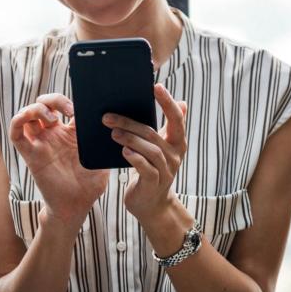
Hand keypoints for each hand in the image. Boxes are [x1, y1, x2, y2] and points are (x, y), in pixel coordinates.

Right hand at [9, 94, 108, 233]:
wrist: (76, 206)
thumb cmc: (90, 186)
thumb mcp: (102, 160)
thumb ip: (104, 143)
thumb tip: (115, 126)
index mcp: (71, 134)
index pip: (64, 107)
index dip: (69, 101)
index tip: (80, 108)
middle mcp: (53, 136)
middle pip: (44, 105)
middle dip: (53, 100)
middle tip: (67, 110)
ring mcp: (40, 144)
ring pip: (28, 115)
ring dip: (36, 109)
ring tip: (52, 119)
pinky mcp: (30, 154)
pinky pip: (16, 133)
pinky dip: (18, 120)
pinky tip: (28, 119)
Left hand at [103, 84, 187, 223]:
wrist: (151, 204)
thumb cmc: (152, 170)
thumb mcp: (161, 148)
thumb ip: (167, 127)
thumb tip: (182, 101)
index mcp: (177, 142)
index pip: (176, 119)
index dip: (167, 102)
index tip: (155, 86)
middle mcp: (175, 155)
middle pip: (153, 133)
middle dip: (130, 122)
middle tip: (108, 116)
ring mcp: (166, 171)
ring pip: (150, 150)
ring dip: (129, 139)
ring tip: (112, 132)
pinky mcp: (154, 184)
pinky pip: (146, 168)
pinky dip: (135, 158)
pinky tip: (123, 152)